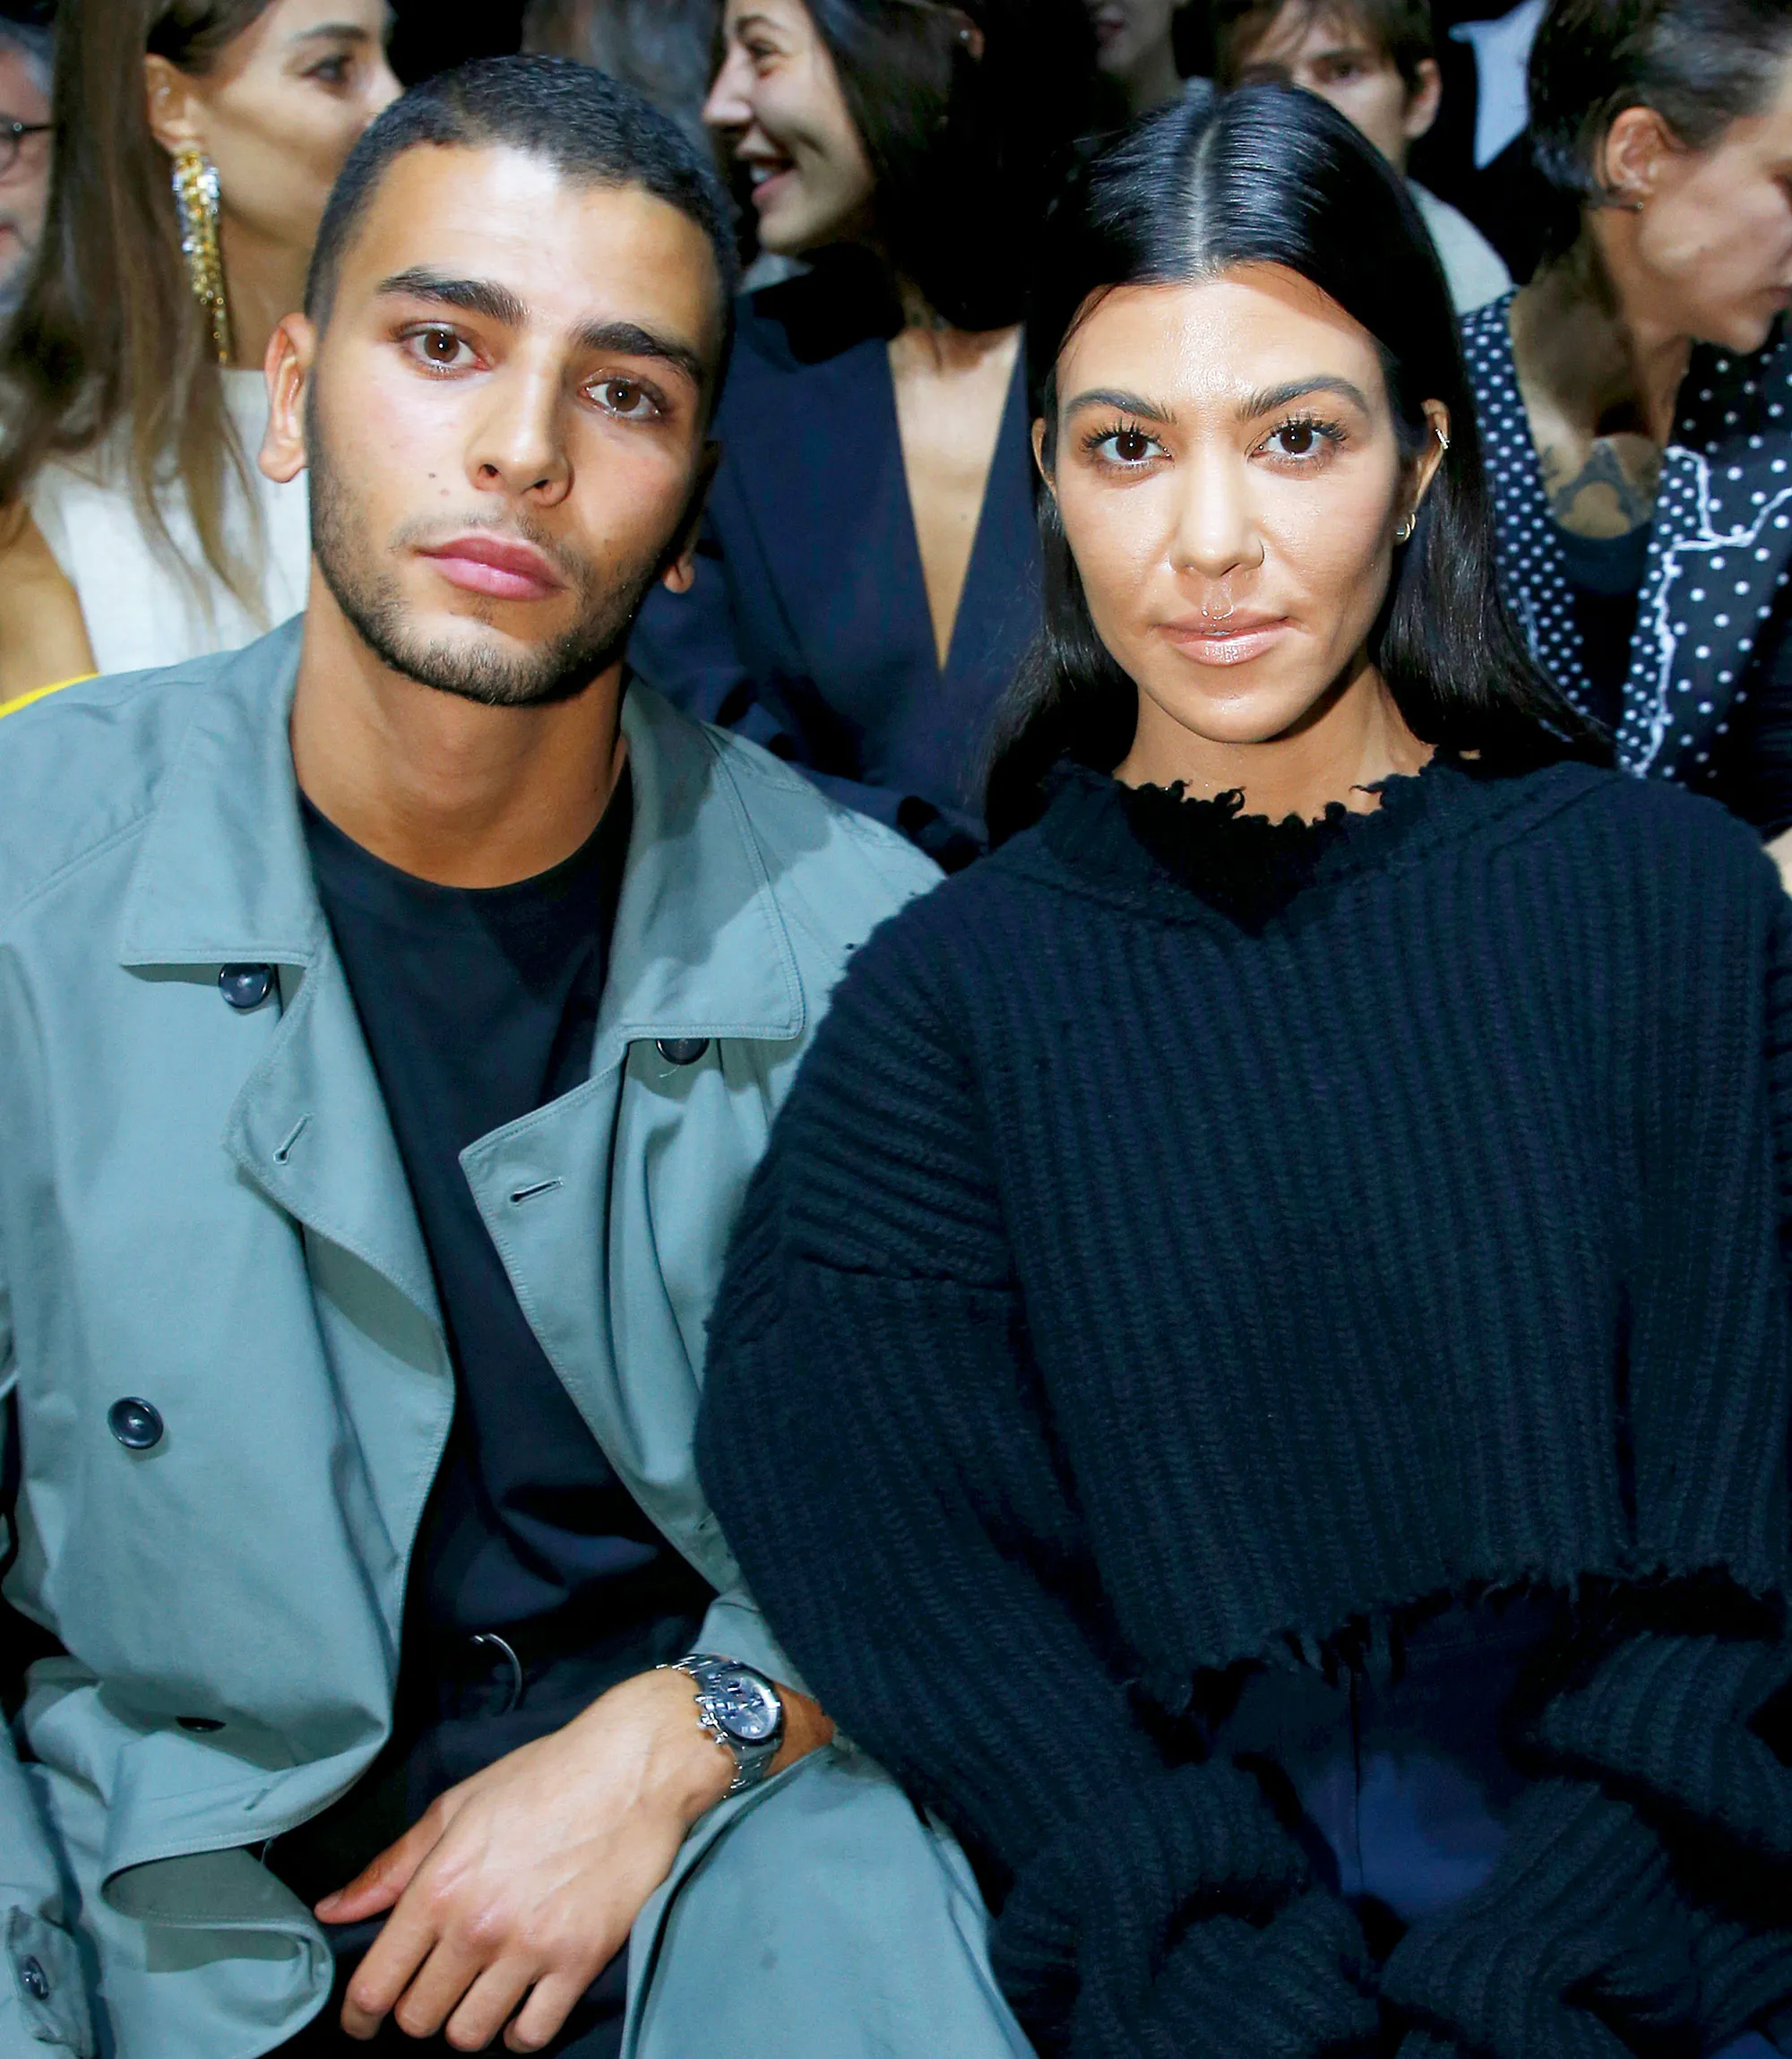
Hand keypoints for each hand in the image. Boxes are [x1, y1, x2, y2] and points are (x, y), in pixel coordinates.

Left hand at [314, 1668, 737, 2050]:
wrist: (633, 1768)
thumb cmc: (542, 1778)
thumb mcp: (457, 1807)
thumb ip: (392, 1866)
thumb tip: (333, 1911)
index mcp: (439, 1886)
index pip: (376, 1986)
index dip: (360, 2016)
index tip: (365, 2021)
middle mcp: (477, 1926)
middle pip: (419, 2020)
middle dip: (420, 2010)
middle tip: (438, 1987)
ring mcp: (530, 1949)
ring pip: (470, 2036)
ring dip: (468, 2022)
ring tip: (482, 1993)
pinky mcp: (579, 1962)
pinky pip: (531, 2035)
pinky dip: (520, 2031)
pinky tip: (524, 2002)